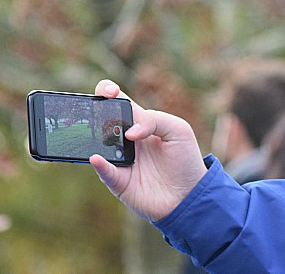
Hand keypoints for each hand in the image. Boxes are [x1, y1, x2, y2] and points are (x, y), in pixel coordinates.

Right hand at [89, 80, 207, 221]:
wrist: (190, 194)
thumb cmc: (185, 159)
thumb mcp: (178, 130)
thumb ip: (155, 120)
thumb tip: (130, 132)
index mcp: (140, 121)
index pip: (118, 101)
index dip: (107, 91)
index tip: (109, 92)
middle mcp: (125, 139)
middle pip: (101, 120)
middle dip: (96, 113)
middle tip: (100, 114)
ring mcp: (119, 159)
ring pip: (97, 144)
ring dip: (95, 137)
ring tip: (101, 135)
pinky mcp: (118, 181)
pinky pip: (104, 171)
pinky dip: (99, 164)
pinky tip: (97, 158)